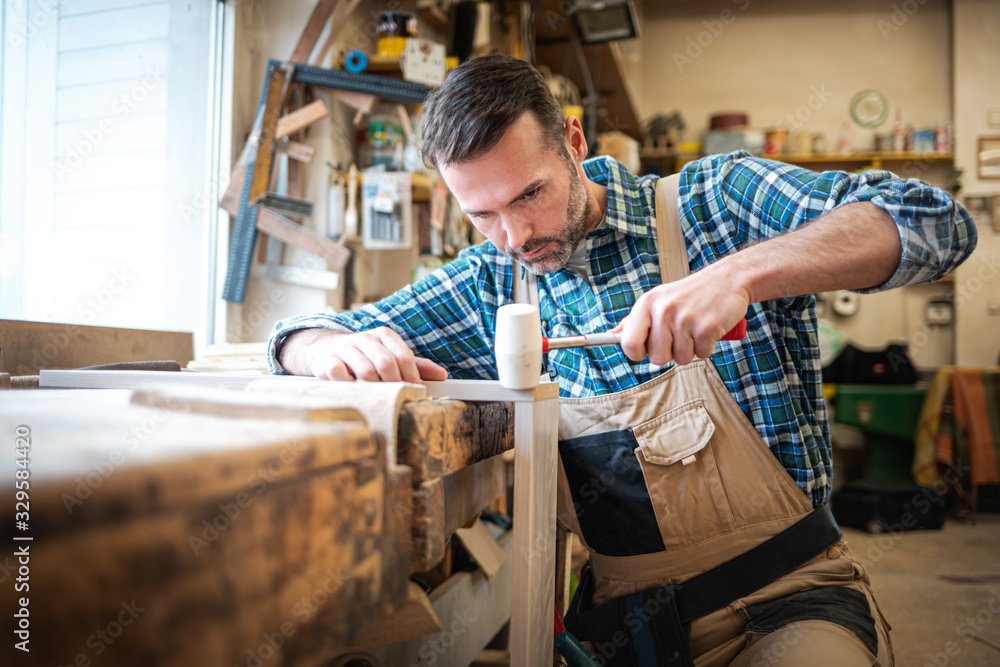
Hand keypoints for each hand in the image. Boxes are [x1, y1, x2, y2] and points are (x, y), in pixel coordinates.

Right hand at [280, 327, 447, 382]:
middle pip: (386, 363)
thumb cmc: (365, 357)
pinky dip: (349, 385)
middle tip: (397, 398)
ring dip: (374, 388)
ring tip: (379, 398)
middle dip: (394, 384)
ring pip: (365, 370)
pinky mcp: (326, 359)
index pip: (404, 355)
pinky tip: (354, 390)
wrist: (326, 349)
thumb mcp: (390, 356)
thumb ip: (415, 365)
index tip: (414, 392)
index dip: (412, 376)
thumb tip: (442, 375)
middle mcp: (365, 338)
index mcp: (384, 336)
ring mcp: (344, 348)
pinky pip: (339, 373)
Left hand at [615, 264, 749, 365]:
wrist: (729, 279)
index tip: (646, 349)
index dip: (637, 353)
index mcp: (647, 304)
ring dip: (691, 350)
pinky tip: (709, 328)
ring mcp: (685, 319)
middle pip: (656, 358)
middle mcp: (663, 311)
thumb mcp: (658, 301)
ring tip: (695, 328)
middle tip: (680, 334)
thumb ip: (633, 321)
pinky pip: (702, 355)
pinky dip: (707, 347)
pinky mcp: (706, 328)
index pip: (628, 343)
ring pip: (681, 359)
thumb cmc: (690, 294)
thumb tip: (610, 337)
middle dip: (670, 353)